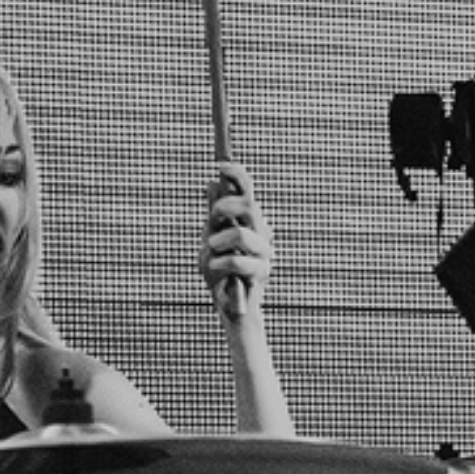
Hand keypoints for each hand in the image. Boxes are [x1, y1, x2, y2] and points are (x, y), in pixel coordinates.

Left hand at [201, 162, 273, 319]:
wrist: (230, 308)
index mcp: (250, 223)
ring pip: (240, 234)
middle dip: (224, 208)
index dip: (237, 175)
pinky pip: (234, 262)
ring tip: (211, 252)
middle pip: (249, 206)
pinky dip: (217, 265)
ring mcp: (264, 253)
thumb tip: (211, 183)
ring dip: (218, 242)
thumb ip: (214, 215)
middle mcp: (262, 234)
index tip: (219, 166)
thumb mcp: (211, 239)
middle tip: (211, 220)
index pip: (248, 192)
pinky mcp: (260, 274)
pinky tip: (215, 272)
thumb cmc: (221, 274)